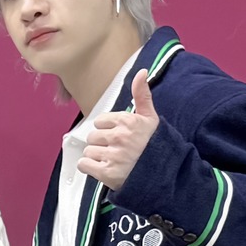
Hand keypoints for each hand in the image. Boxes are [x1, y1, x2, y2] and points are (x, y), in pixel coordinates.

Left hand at [78, 68, 158, 192]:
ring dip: (96, 157)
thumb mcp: (150, 118)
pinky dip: (89, 168)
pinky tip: (103, 169)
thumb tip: (141, 72)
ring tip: (111, 161)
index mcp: (128, 121)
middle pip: (92, 136)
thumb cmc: (154, 145)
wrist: (161, 174)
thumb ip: (142, 95)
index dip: (107, 129)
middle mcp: (120, 137)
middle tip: (115, 151)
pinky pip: (83, 165)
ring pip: (88, 151)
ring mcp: (113, 155)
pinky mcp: (107, 173)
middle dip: (101, 144)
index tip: (118, 137)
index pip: (100, 121)